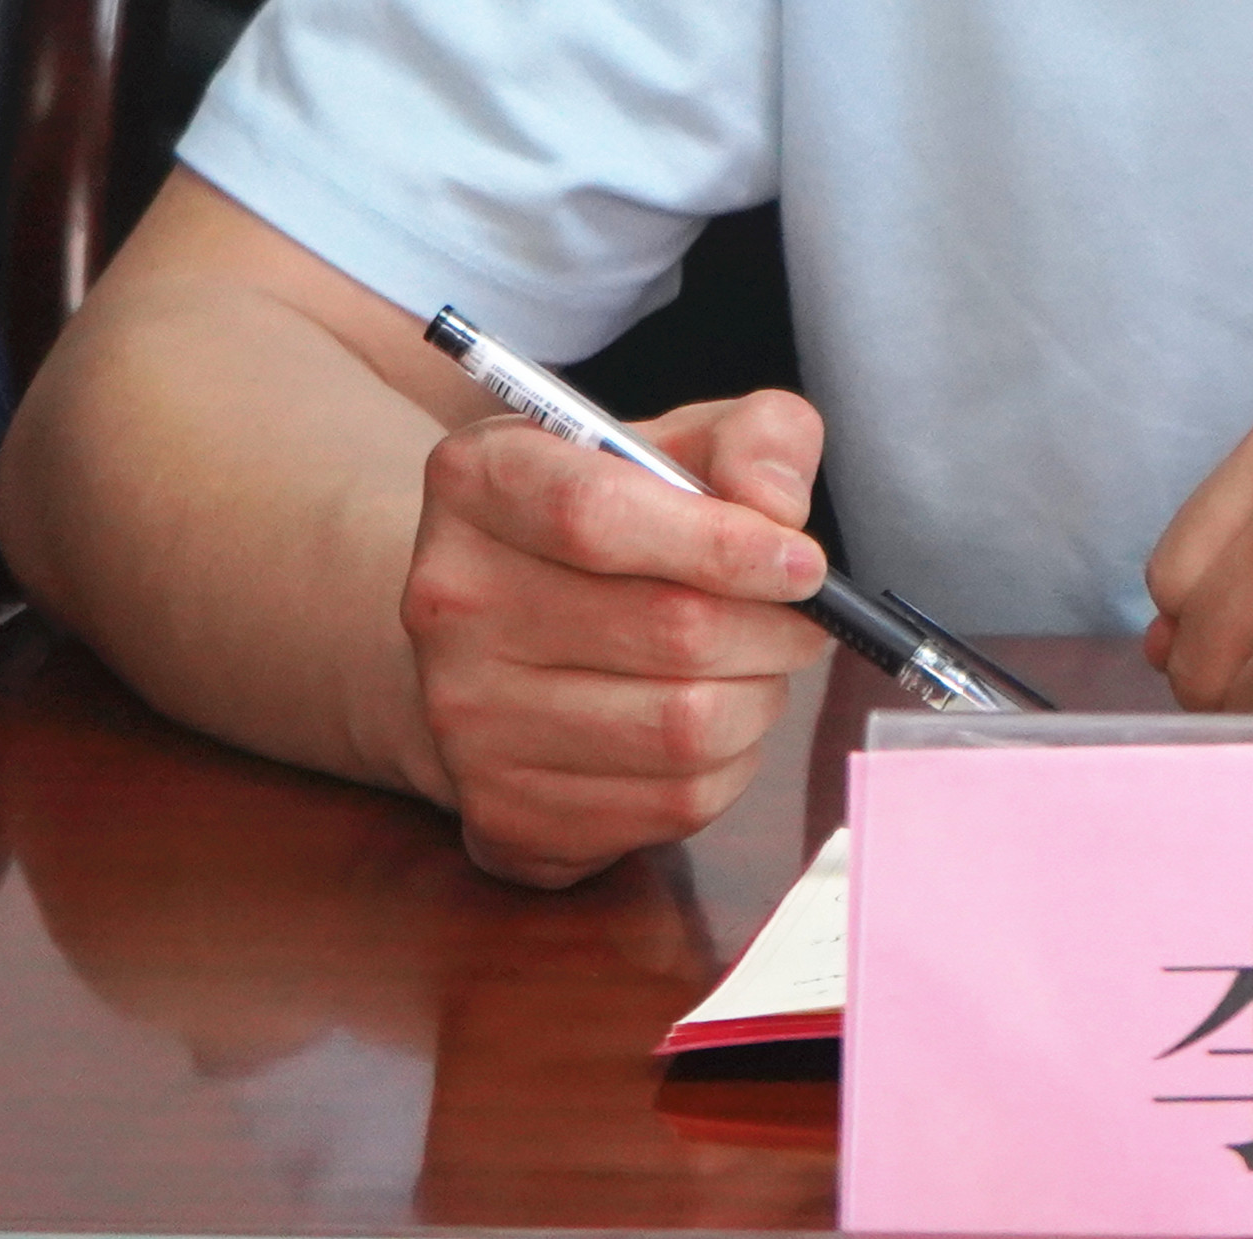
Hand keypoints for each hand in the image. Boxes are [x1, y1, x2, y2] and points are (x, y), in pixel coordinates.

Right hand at [395, 386, 829, 886]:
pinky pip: (675, 805)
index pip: (596, 516)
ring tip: (755, 667)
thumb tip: (779, 506)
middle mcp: (449, 601)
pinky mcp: (505, 813)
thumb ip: (754, 439)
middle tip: (802, 619)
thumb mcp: (684, 445)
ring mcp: (463, 720)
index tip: (802, 564)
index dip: (723, 544)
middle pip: (668, 630)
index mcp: (478, 481)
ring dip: (760, 698)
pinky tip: (712, 721)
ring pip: (684, 728)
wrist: (507, 636)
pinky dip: (730, 765)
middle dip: (773, 629)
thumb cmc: (619, 525)